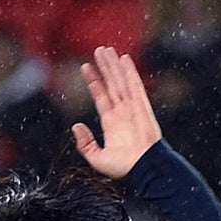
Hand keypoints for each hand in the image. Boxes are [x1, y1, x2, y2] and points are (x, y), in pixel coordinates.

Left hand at [71, 45, 161, 178]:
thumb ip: (85, 144)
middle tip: (99, 50)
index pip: (101, 97)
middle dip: (105, 68)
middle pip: (112, 85)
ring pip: (121, 82)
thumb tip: (75, 126)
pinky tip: (124, 59)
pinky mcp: (142, 107)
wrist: (145, 170)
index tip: (86, 68)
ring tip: (106, 50)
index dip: (94, 82)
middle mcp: (122, 114)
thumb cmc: (124, 169)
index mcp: (112, 125)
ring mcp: (133, 109)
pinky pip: (135, 86)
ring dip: (114, 66)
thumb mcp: (97, 159)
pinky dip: (130, 72)